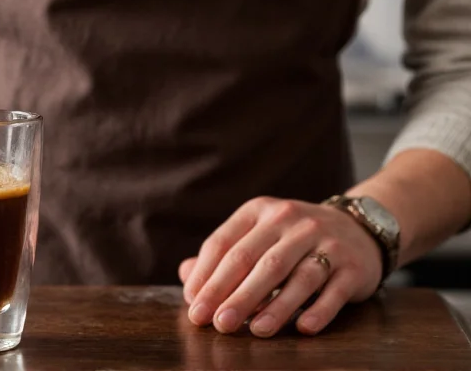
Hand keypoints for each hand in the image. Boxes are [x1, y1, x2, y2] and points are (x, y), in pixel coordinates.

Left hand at [178, 197, 382, 337]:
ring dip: (275, 306)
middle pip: (256, 260)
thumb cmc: (290, 240)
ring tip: (254, 330)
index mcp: (259, 211)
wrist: (356, 229)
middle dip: (232, 294)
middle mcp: (291, 221)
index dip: (206, 275)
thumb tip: (186, 280)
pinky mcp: (352, 265)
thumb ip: (222, 257)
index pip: (225, 243)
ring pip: (296, 276)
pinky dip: (318, 310)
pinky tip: (303, 328)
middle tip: (215, 322)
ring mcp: (325, 241)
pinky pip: (333, 290)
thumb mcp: (255, 236)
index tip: (194, 304)